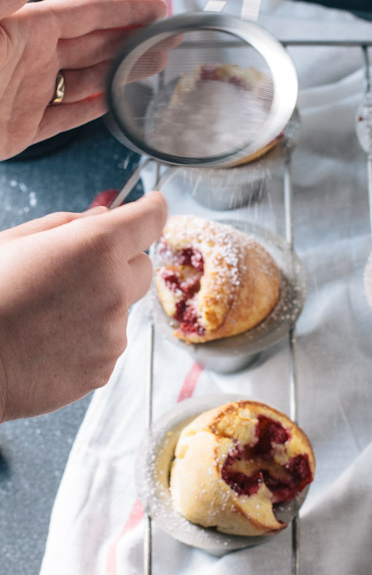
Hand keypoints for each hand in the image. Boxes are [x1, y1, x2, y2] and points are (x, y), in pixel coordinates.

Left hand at [0, 0, 166, 158]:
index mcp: (25, 28)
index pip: (87, 13)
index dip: (124, 9)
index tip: (156, 8)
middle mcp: (31, 59)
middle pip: (95, 46)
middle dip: (132, 42)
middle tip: (167, 41)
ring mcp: (28, 95)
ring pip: (87, 82)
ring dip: (121, 75)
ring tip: (154, 70)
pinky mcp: (22, 131)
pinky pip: (65, 119)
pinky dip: (91, 113)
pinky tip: (113, 105)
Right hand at [0, 191, 166, 420]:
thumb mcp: (16, 241)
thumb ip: (68, 224)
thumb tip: (103, 217)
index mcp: (96, 247)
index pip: (149, 220)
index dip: (151, 210)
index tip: (153, 206)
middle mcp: (114, 289)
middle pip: (142, 266)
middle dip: (120, 263)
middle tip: (79, 270)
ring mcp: (112, 333)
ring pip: (121, 309)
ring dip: (99, 305)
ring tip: (49, 315)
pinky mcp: (103, 368)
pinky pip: (106, 343)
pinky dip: (88, 340)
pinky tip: (50, 341)